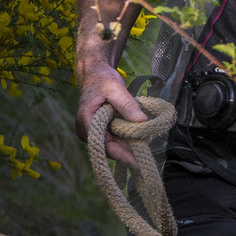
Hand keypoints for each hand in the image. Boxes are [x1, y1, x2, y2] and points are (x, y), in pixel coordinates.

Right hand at [76, 55, 150, 170]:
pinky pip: (114, 138)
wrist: (94, 73)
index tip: (138, 162)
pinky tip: (140, 134)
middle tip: (149, 148)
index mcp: (86, 121)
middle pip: (110, 147)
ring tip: (147, 139)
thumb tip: (142, 121)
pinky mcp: (99, 130)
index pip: (104, 145)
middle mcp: (86, 131)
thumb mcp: (115, 88)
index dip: (122, 154)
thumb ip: (127, 105)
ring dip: (130, 143)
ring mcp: (92, 132)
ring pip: (113, 144)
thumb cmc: (102, 79)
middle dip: (129, 148)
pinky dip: (127, 137)